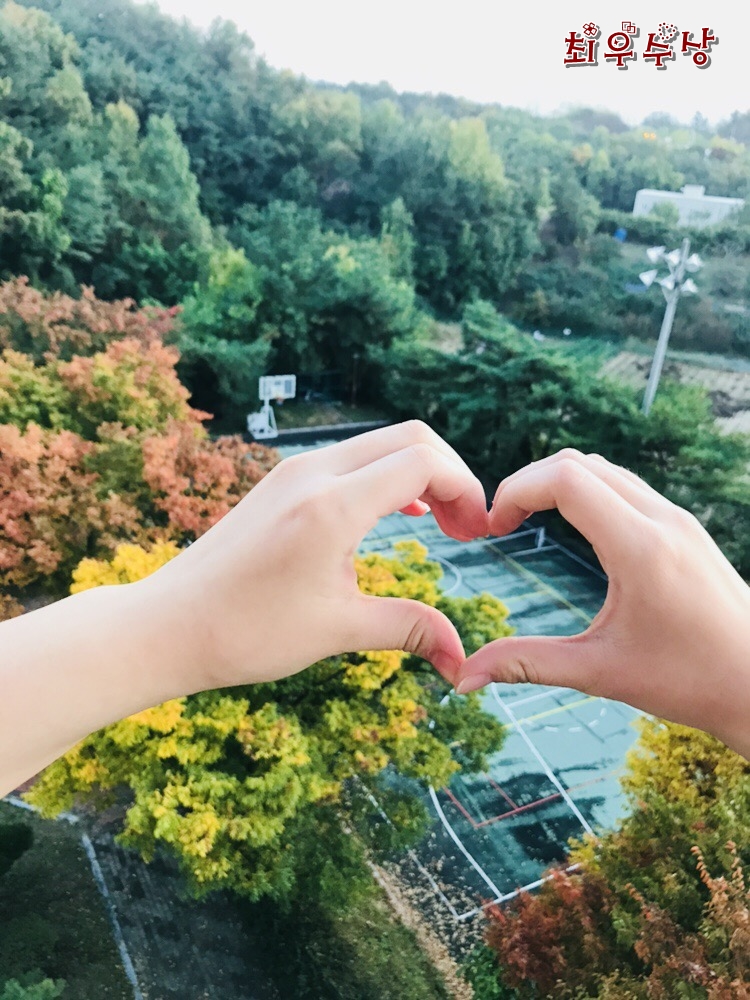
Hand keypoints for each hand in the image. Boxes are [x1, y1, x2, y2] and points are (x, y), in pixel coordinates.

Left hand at [148, 420, 488, 691]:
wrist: (168, 625)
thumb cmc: (246, 632)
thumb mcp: (337, 630)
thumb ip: (410, 630)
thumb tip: (462, 662)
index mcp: (332, 506)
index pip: (424, 461)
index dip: (466, 489)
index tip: (477, 534)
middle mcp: (313, 473)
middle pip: (410, 437)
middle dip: (452, 475)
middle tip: (467, 529)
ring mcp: (293, 471)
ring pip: (380, 443)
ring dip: (420, 473)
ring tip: (441, 523)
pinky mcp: (281, 481)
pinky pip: (350, 458)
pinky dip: (387, 475)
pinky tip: (399, 510)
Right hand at [454, 449, 749, 758]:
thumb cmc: (688, 682)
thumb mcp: (600, 673)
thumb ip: (527, 664)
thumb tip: (463, 677)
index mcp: (640, 548)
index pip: (566, 479)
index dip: (516, 490)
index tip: (492, 527)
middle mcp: (662, 520)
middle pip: (579, 462)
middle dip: (529, 483)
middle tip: (501, 523)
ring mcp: (677, 519)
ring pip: (604, 469)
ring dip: (558, 482)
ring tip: (528, 521)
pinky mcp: (684, 527)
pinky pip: (626, 486)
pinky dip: (587, 491)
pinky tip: (572, 528)